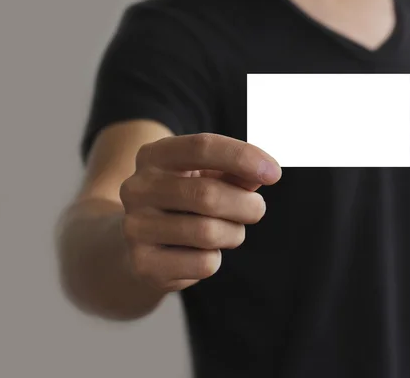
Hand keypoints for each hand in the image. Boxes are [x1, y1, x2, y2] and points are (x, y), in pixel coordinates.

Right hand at [119, 133, 280, 292]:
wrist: (139, 245)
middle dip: (247, 205)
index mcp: (155, 156)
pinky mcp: (143, 263)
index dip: (243, 157)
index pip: (202, 147)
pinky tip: (201, 253)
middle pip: (208, 194)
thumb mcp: (207, 177)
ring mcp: (136, 227)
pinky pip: (202, 263)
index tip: (274, 173)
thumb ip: (235, 173)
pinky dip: (215, 259)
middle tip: (256, 209)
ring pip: (208, 233)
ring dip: (234, 233)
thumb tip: (264, 174)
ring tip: (229, 231)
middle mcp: (138, 188)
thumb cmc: (185, 203)